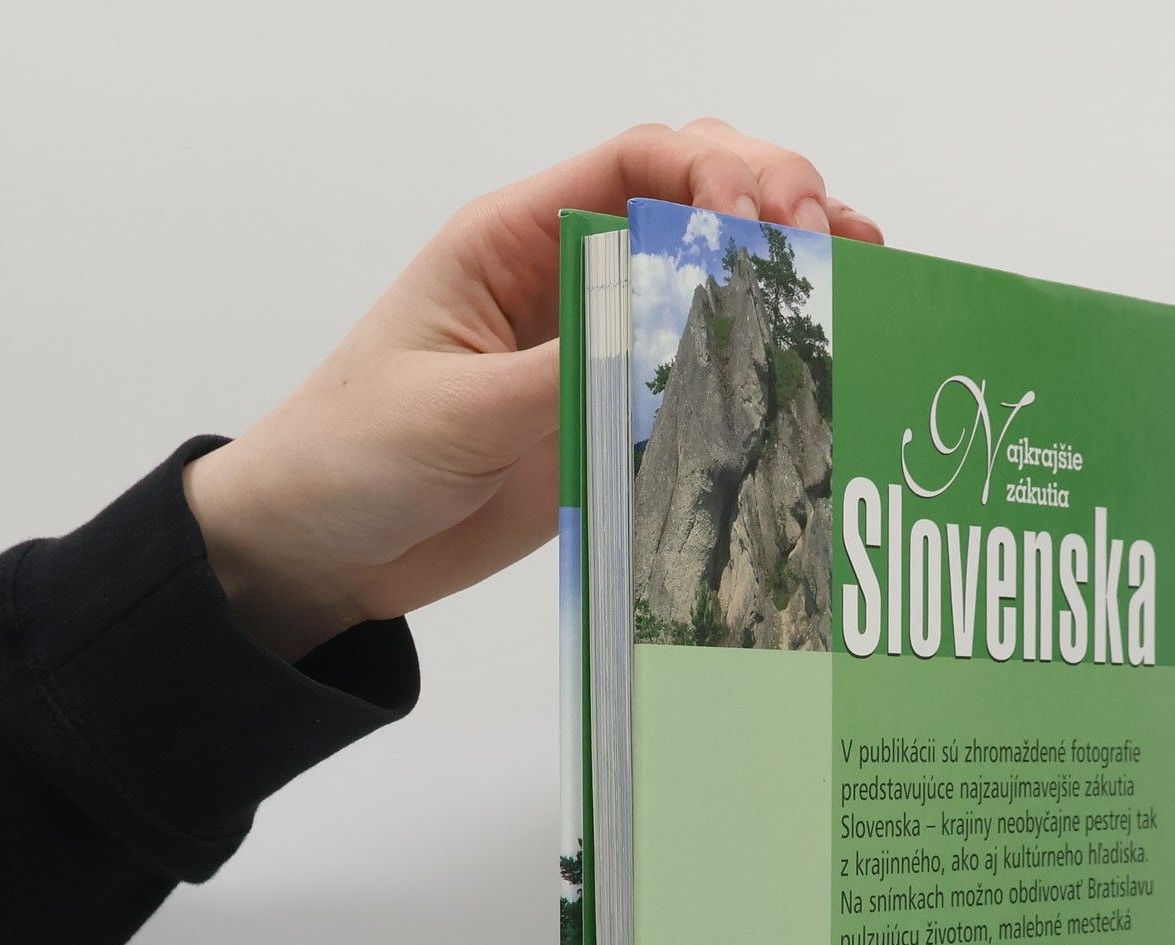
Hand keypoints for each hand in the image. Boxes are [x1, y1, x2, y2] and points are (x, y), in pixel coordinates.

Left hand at [184, 121, 882, 662]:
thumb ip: (561, 372)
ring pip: (710, 279)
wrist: (316, 551)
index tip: (768, 220)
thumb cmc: (351, 457)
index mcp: (514, 240)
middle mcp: (567, 277)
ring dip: (786, 266)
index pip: (637, 163)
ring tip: (858, 274)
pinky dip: (762, 356)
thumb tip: (669, 337)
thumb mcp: (453, 411)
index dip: (718, 170)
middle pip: (693, 198)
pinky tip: (818, 355)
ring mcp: (597, 347)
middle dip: (773, 199)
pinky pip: (700, 373)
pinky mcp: (610, 417)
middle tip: (830, 246)